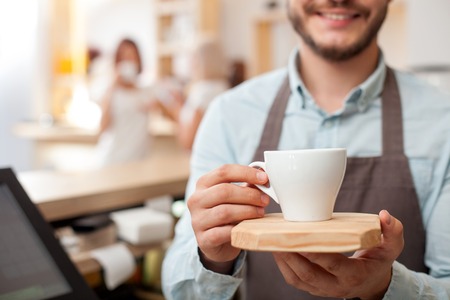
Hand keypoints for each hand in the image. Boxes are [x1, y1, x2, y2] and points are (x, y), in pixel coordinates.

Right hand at [188, 164, 269, 271]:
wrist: (217, 243)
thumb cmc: (229, 214)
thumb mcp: (236, 196)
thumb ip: (248, 185)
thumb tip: (264, 176)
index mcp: (203, 183)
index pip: (224, 171)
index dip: (246, 173)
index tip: (264, 178)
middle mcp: (196, 200)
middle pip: (224, 191)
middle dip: (249, 194)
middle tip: (265, 200)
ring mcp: (197, 220)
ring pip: (224, 211)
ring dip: (248, 211)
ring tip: (260, 213)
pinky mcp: (203, 239)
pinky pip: (224, 232)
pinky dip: (239, 229)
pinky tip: (249, 228)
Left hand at [273, 210, 403, 298]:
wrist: (372, 281)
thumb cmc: (379, 259)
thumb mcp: (392, 246)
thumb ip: (392, 232)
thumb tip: (384, 216)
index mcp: (354, 274)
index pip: (332, 264)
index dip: (315, 252)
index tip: (300, 237)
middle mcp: (336, 286)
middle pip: (308, 272)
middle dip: (291, 255)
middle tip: (278, 236)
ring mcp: (323, 289)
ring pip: (297, 278)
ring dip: (282, 259)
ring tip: (271, 240)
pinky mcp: (313, 288)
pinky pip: (294, 279)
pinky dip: (282, 265)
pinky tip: (275, 248)